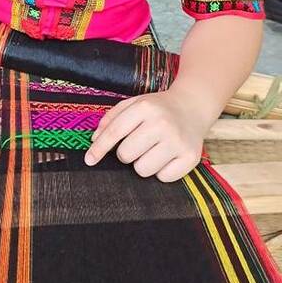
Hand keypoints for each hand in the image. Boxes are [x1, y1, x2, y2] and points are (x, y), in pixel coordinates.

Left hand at [84, 89, 207, 181]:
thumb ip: (111, 119)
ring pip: (143, 169)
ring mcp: (178, 141)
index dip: (99, 148)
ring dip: (142, 163)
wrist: (193, 107)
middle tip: (137, 144)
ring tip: (152, 150)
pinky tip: (166, 157)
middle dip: (125, 153)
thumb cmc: (157, 108)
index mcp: (145, 107)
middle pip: (126, 154)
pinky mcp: (190, 157)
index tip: (89, 160)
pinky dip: (161, 171)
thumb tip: (94, 140)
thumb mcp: (133, 103)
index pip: (114, 132)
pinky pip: (163, 178)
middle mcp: (162, 124)